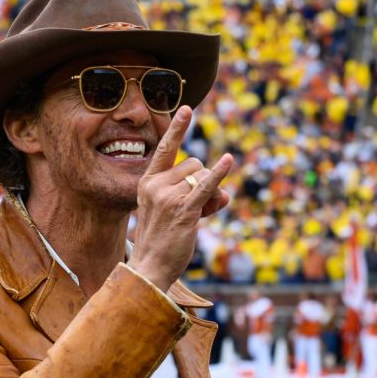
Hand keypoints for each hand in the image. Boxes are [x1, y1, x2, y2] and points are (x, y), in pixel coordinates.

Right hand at [128, 106, 232, 291]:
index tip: (187, 109)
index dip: (177, 129)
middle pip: (193, 164)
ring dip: (210, 193)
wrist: (150, 268)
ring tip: (200, 215)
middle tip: (199, 206)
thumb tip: (224, 193)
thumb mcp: (172, 212)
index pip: (165, 149)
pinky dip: (219, 174)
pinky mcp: (183, 210)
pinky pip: (206, 186)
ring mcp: (168, 197)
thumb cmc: (162, 241)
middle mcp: (155, 185)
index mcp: (147, 182)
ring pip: (202, 177)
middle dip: (203, 181)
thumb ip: (197, 197)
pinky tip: (229, 161)